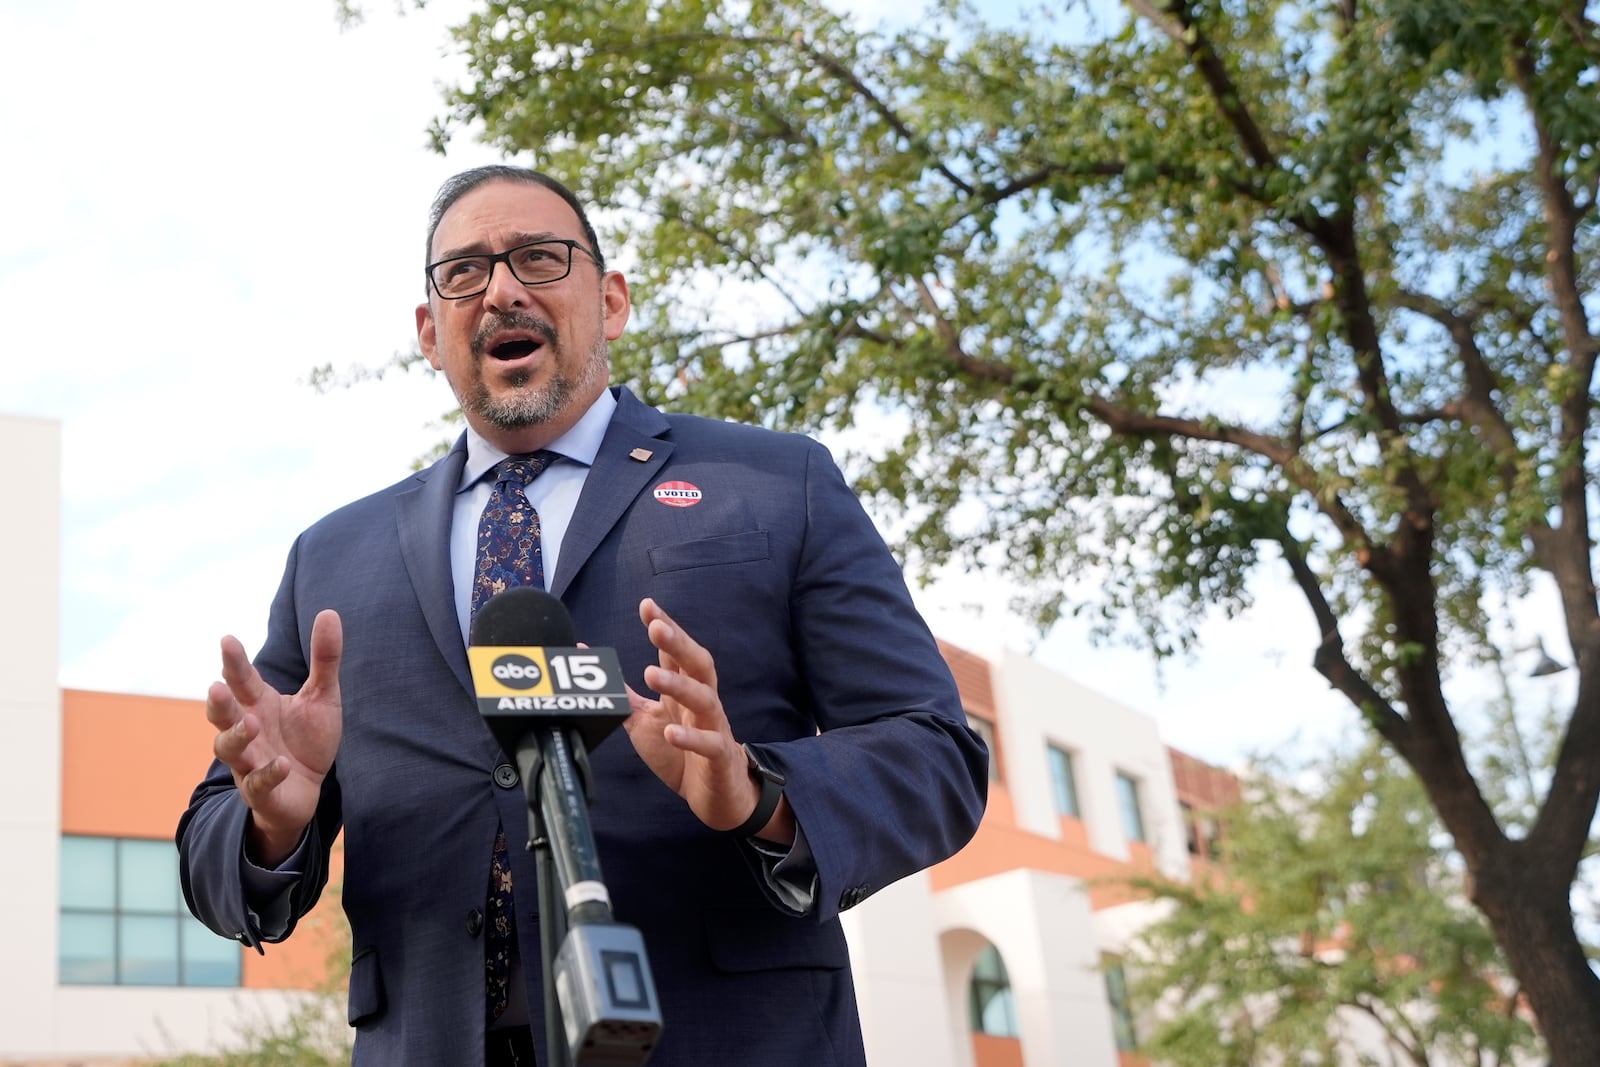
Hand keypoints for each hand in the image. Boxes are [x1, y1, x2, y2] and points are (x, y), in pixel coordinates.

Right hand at [206, 609, 343, 866]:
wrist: (308, 790)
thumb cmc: (307, 740)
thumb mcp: (322, 697)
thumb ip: (325, 659)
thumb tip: (329, 612)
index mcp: (258, 704)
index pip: (241, 679)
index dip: (233, 661)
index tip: (228, 639)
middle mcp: (247, 730)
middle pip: (223, 714)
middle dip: (219, 702)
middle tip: (217, 687)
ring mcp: (249, 761)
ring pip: (229, 749)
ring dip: (236, 737)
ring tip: (251, 723)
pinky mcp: (262, 791)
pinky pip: (259, 783)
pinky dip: (268, 774)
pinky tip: (282, 764)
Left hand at [623, 598, 790, 840]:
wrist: (718, 795)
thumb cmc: (682, 751)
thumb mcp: (646, 719)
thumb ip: (623, 692)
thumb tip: (589, 659)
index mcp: (685, 691)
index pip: (677, 653)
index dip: (665, 628)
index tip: (647, 606)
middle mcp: (702, 703)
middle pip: (697, 665)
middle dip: (678, 643)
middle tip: (656, 627)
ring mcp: (714, 728)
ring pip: (704, 699)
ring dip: (679, 685)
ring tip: (652, 674)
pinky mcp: (719, 757)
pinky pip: (709, 744)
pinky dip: (691, 738)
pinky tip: (672, 733)